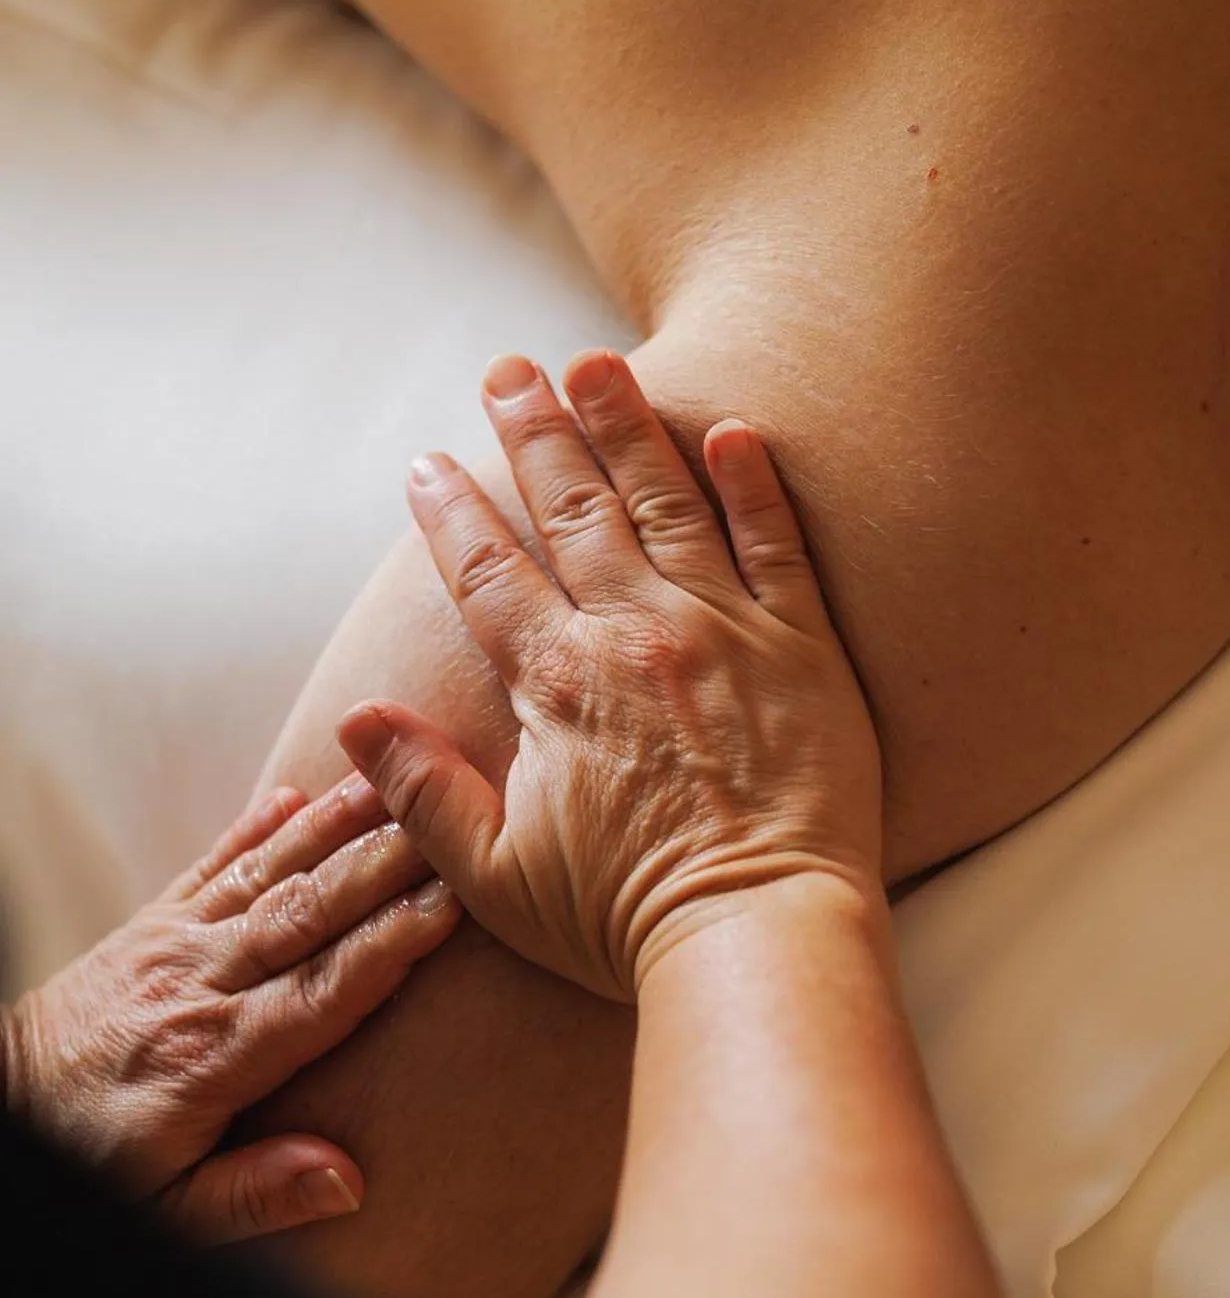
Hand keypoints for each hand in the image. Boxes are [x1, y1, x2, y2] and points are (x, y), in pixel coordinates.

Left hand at [1, 780, 458, 1239]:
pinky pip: (207, 867)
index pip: (325, 990)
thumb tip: (346, 1180)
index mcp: (214, 1058)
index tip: (457, 900)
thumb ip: (256, 1196)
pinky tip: (294, 795)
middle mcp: (198, 985)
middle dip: (382, 863)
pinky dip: (251, 829)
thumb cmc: (91, 1163)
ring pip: (265, 877)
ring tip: (392, 784)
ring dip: (332, 828)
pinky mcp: (146, 927)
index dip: (394, 943)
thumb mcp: (166, 1212)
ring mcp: (170, 946)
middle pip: (306, 915)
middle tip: (449, 816)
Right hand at [338, 350, 881, 1001]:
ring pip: (666, 501)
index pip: (488, 573)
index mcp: (557, 684)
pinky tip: (732, 432)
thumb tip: (356, 721)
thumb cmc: (626, 920)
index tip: (427, 464)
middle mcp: (635, 634)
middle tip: (508, 371)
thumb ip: (425, 791)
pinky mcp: (805, 648)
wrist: (758, 934)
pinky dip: (753, 486)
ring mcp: (725, 630)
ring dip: (626, 425)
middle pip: (573, 508)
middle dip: (534, 432)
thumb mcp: (497, 876)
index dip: (451, 512)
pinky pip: (778, 546)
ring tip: (596, 363)